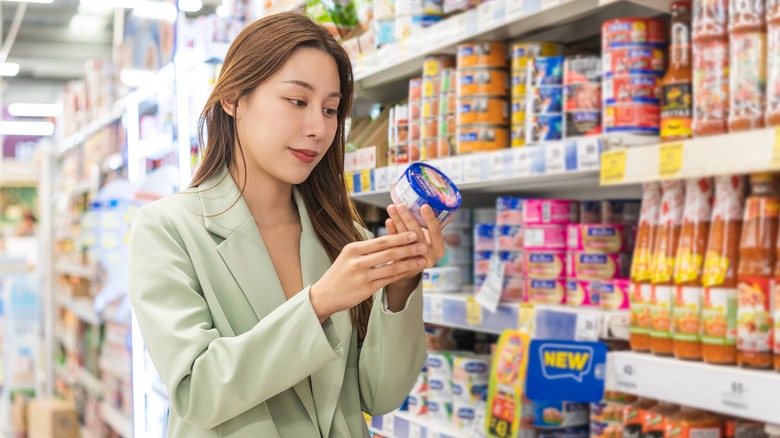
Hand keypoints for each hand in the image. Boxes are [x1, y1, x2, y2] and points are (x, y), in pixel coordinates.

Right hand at [310, 232, 426, 321]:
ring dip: (409, 262)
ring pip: (391, 266)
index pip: (380, 241)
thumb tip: (389, 240)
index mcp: (353, 249)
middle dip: (408, 248)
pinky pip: (388, 280)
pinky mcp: (366, 289)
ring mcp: (362, 276)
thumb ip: (366, 249)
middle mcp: (357, 261)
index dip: (399, 237)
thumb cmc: (339, 274)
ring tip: (422, 259)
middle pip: (388, 252)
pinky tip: (410, 271)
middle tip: (422, 244)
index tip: (413, 233)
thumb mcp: (348, 256)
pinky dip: (401, 274)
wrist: (324, 295)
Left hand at [385, 204, 445, 278]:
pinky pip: (395, 245)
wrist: (411, 267)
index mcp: (439, 249)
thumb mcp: (432, 238)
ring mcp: (414, 261)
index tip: (424, 206)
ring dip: (398, 221)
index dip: (430, 219)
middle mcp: (429, 256)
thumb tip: (438, 204)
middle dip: (408, 218)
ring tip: (392, 209)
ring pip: (405, 239)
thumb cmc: (423, 246)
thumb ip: (433, 225)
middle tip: (401, 205)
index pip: (436, 232)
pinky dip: (391, 231)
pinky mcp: (401, 263)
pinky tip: (389, 221)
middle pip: (418, 235)